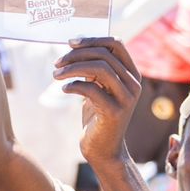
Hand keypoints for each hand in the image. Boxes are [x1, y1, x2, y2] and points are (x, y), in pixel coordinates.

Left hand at [54, 38, 141, 165]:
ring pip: (100, 69)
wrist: (103, 150)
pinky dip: (73, 86)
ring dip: (72, 69)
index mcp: (131, 74)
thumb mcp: (98, 88)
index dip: (92, 39)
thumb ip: (95, 69)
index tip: (70, 43)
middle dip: (76, 55)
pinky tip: (64, 89)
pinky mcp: (114, 112)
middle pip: (104, 55)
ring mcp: (126, 99)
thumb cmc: (97, 116)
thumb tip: (76, 46)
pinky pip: (91, 89)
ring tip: (56, 75)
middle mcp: (133, 84)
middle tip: (57, 63)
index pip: (116, 44)